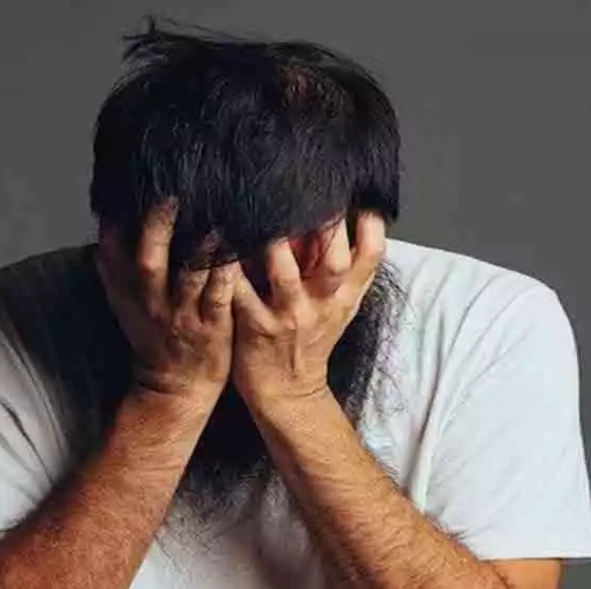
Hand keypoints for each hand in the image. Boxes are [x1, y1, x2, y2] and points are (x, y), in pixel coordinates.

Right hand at [95, 198, 242, 405]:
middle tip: (170, 195)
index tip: (126, 188)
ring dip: (200, 250)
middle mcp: (153, 301)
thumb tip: (104, 223)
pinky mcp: (214, 327)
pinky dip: (227, 274)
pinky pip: (220, 297)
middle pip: (148, 261)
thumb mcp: (124, 305)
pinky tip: (239, 251)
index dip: (117, 221)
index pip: (114, 250)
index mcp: (129, 292)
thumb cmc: (153, 338)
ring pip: (189, 277)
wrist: (174, 389)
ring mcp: (184, 314)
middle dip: (157, 229)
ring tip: (213, 221)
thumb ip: (113, 267)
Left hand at [230, 212, 385, 404]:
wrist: (289, 391)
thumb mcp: (337, 304)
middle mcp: (325, 303)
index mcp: (347, 293)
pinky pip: (242, 296)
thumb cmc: (310, 338)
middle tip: (304, 194)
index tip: (356, 194)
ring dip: (271, 246)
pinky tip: (217, 249)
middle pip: (336, 261)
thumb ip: (336, 264)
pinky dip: (230, 273)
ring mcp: (291, 317)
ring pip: (285, 276)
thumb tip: (324, 212)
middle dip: (324, 226)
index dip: (371, 222)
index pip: (373, 253)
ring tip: (255, 216)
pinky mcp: (258, 328)